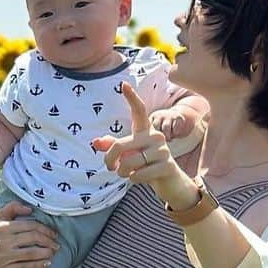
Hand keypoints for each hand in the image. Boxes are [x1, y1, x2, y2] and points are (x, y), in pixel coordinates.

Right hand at [0, 201, 58, 267]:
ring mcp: (3, 256)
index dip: (45, 229)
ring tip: (53, 252)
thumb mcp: (1, 218)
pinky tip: (48, 263)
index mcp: (3, 227)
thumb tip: (29, 209)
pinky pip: (26, 267)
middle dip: (48, 241)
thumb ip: (13, 207)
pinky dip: (39, 265)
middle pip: (32, 238)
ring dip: (46, 253)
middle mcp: (2, 241)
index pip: (30, 226)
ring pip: (30, 253)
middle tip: (56, 245)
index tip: (54, 234)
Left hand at [92, 82, 198, 208]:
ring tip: (127, 174)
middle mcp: (156, 137)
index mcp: (145, 131)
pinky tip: (138, 179)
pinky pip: (138, 175)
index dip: (131, 98)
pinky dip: (133, 180)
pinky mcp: (168, 166)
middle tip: (110, 167)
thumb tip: (96, 142)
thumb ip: (112, 147)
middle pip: (120, 145)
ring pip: (129, 163)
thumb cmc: (146, 165)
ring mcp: (164, 151)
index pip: (139, 111)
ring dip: (122, 172)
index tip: (123, 84)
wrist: (171, 182)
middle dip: (110, 160)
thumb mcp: (128, 155)